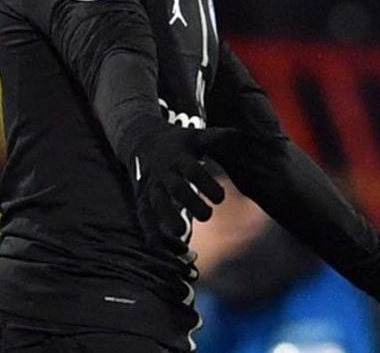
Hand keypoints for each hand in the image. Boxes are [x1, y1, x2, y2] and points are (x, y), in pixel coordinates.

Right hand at [120, 126, 237, 253]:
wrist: (142, 140)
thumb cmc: (178, 142)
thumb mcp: (196, 136)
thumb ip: (216, 138)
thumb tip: (238, 134)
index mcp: (180, 158)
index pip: (193, 171)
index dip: (206, 183)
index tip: (220, 198)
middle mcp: (164, 173)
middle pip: (176, 188)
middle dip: (190, 202)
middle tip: (207, 216)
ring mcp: (151, 185)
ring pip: (157, 202)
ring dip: (167, 217)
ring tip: (180, 232)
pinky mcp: (141, 197)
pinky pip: (143, 214)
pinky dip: (149, 229)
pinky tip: (156, 245)